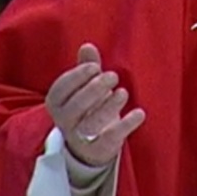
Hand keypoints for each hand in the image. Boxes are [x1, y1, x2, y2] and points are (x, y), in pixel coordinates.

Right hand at [45, 43, 145, 166]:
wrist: (89, 147)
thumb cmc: (86, 108)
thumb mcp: (84, 87)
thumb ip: (86, 67)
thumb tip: (87, 46)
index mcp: (56, 103)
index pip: (60, 89)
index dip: (77, 76)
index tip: (95, 67)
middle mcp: (64, 121)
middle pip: (75, 106)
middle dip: (93, 89)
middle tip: (113, 76)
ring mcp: (80, 137)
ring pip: (90, 124)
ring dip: (108, 106)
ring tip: (123, 92)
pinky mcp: (99, 149)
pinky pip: (110, 138)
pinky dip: (126, 125)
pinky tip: (140, 113)